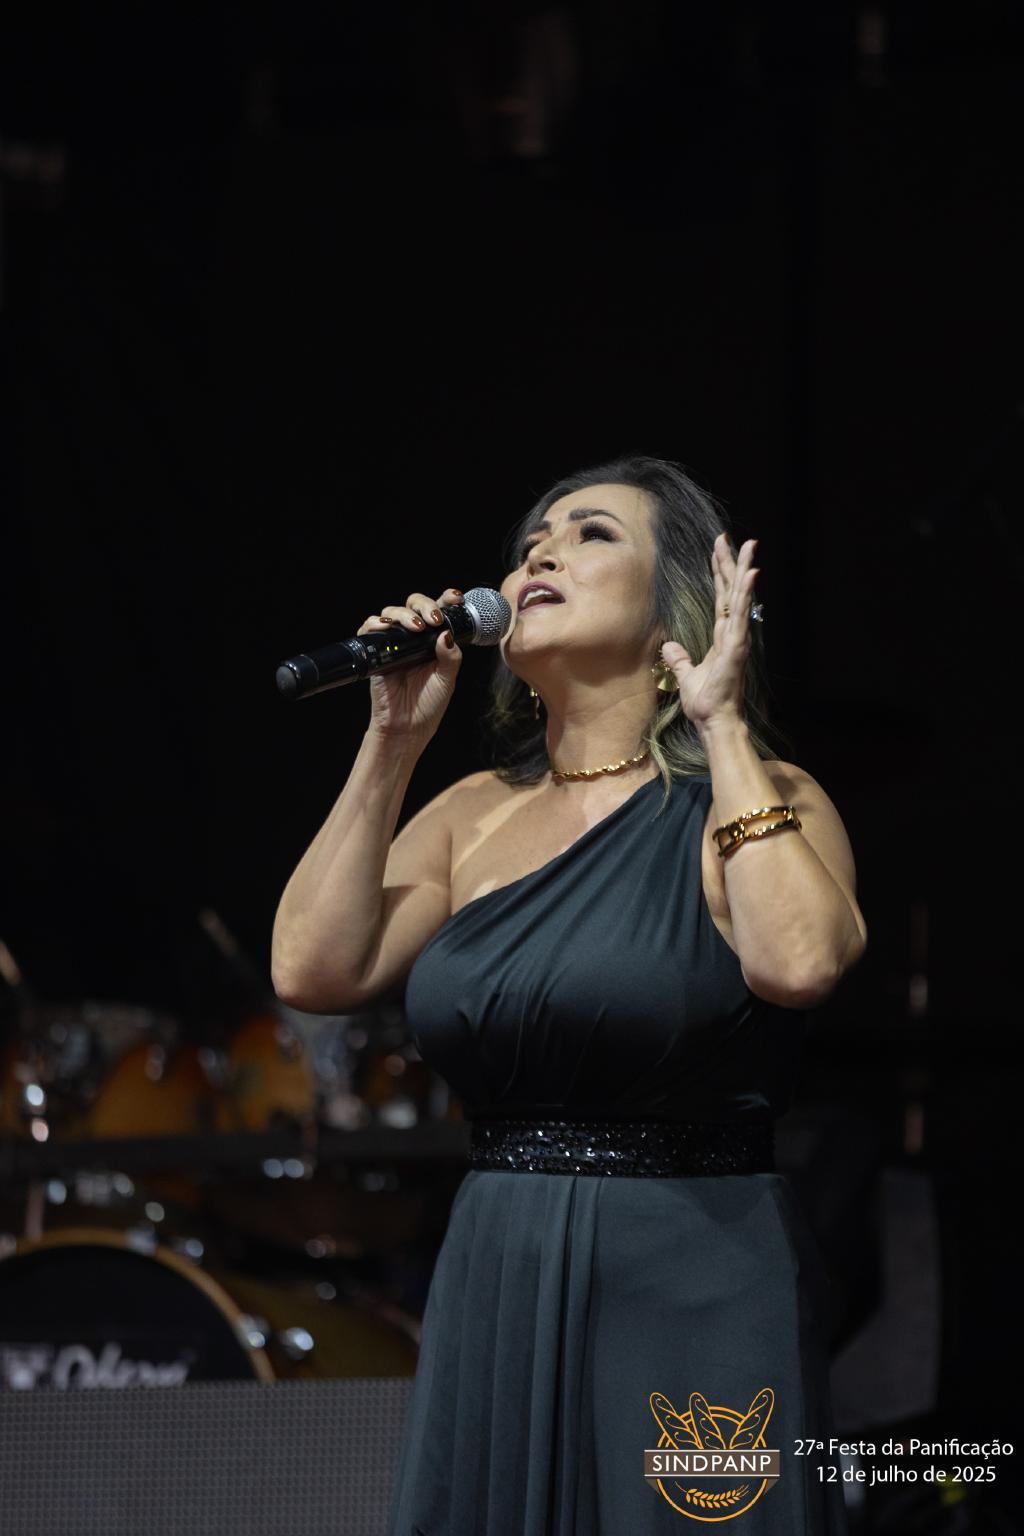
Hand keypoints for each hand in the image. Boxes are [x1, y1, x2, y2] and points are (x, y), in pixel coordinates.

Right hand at [357, 586, 463, 742]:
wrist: (406, 727)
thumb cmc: (428, 704)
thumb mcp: (447, 680)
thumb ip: (450, 657)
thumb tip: (446, 634)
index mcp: (435, 640)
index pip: (440, 611)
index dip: (447, 599)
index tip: (456, 597)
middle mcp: (414, 638)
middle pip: (415, 605)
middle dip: (425, 605)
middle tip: (434, 619)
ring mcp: (394, 642)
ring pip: (392, 612)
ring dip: (404, 614)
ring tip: (416, 627)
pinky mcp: (375, 652)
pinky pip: (369, 629)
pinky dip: (374, 623)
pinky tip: (385, 627)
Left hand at [659, 534, 759, 731]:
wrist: (712, 720)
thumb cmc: (704, 701)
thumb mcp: (685, 674)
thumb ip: (679, 658)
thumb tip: (669, 646)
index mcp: (721, 635)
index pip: (721, 597)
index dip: (720, 572)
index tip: (718, 548)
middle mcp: (732, 633)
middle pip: (732, 590)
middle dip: (731, 562)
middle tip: (730, 537)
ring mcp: (737, 638)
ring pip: (740, 597)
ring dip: (744, 569)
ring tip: (750, 545)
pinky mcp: (737, 647)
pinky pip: (740, 616)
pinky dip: (745, 594)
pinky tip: (750, 574)